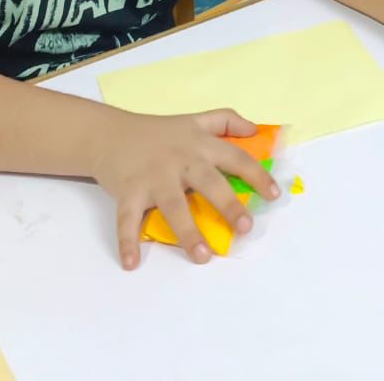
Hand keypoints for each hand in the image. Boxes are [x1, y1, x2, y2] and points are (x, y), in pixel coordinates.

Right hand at [90, 108, 279, 269]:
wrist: (109, 133)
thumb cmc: (157, 132)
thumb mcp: (194, 120)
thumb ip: (226, 121)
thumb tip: (256, 130)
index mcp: (199, 145)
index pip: (235, 158)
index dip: (256, 175)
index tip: (274, 195)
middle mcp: (180, 160)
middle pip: (208, 182)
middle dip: (228, 204)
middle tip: (245, 227)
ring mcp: (153, 177)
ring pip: (173, 206)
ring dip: (188, 232)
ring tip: (203, 256)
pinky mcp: (128, 191)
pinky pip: (127, 219)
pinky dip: (127, 241)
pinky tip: (131, 262)